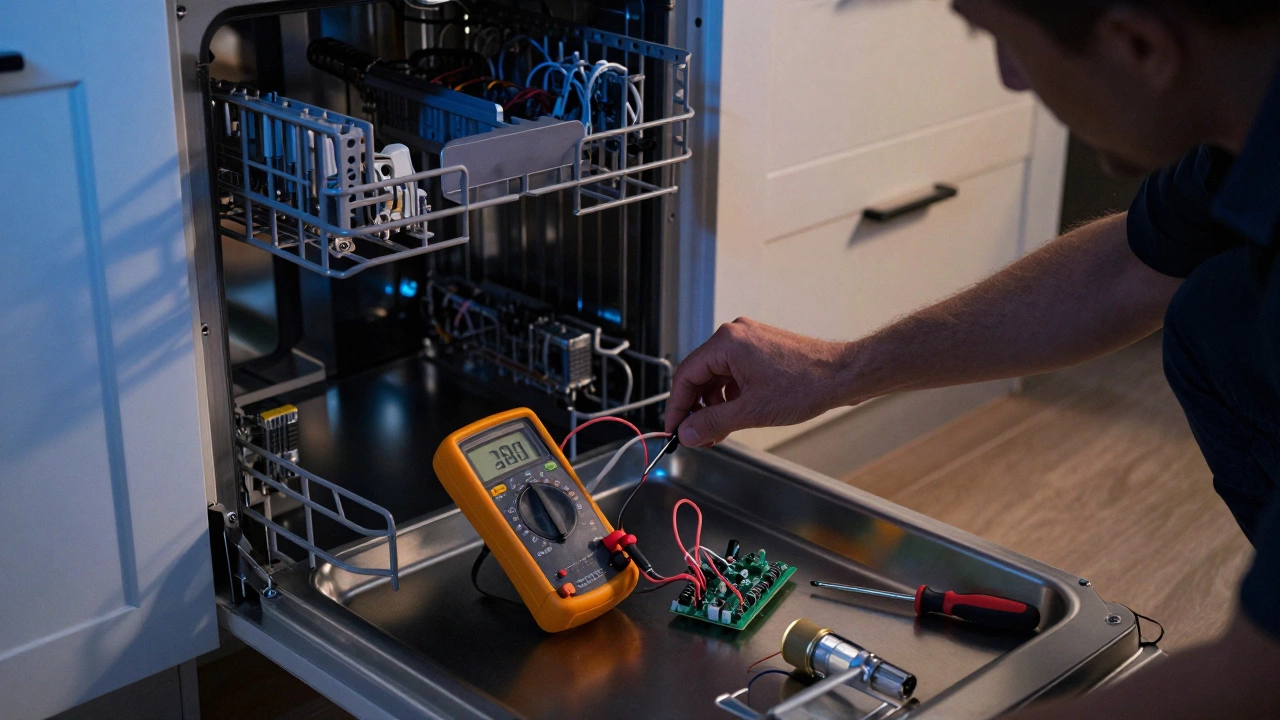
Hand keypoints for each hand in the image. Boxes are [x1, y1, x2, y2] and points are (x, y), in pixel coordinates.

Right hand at [664, 318, 854, 446]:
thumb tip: (687, 433)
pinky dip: (730, 396)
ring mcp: (749, 340)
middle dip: (697, 408)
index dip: (676, 407)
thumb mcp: (751, 411)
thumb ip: (712, 422)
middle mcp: (735, 335)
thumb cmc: (805, 385)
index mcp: (726, 342)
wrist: (843, 375)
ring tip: (718, 432)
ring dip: (714, 405)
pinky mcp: (761, 349)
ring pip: (717, 376)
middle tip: (696, 436)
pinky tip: (735, 416)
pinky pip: (734, 373)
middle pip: (700, 375)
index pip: (686, 375)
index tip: (673, 429)